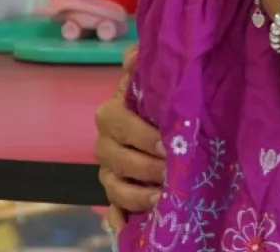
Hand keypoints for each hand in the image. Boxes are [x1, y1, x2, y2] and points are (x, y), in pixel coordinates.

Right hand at [96, 43, 164, 231]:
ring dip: (137, 194)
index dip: (143, 135)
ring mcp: (109, 171)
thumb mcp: (151, 79)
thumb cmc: (154, 100)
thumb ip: (142, 65)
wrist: (156, 121)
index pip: (119, 123)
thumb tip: (134, 54)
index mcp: (111, 114)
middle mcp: (105, 144)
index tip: (169, 143)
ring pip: (115, 186)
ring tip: (162, 197)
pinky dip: (121, 218)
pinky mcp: (116, 193)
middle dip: (146, 166)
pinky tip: (131, 225)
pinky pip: (114, 209)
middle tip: (173, 171)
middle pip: (117, 159)